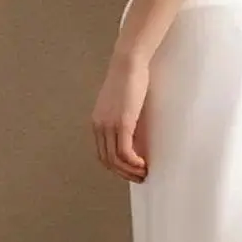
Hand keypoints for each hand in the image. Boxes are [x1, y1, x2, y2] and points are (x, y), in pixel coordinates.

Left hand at [91, 45, 149, 181]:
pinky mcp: (122, 123)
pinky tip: (143, 164)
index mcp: (97, 123)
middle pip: (107, 161)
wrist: (128, 63)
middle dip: (124, 173)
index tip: (130, 171)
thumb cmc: (128, 79)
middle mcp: (99, 126)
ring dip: (130, 171)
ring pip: (116, 160)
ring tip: (144, 174)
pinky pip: (125, 152)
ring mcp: (109, 126)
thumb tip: (135, 138)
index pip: (102, 154)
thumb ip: (123, 121)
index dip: (116, 167)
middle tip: (139, 177)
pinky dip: (134, 163)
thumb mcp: (122, 105)